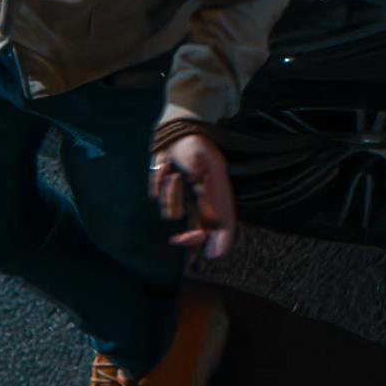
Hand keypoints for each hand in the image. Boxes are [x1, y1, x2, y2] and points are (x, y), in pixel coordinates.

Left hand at [150, 126, 235, 258]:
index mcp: (219, 196)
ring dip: (170, 194)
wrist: (175, 131)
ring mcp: (185, 199)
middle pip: (201, 233)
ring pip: (173, 214)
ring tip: (171, 173)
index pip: (225, 227)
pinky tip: (165, 169)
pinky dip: (160, 187)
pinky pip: (159, 201)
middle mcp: (203, 201)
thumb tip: (207, 207)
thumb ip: (203, 188)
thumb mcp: (203, 165)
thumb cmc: (195, 145)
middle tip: (179, 239)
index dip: (221, 243)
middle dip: (189, 238)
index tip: (211, 254)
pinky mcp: (168, 194)